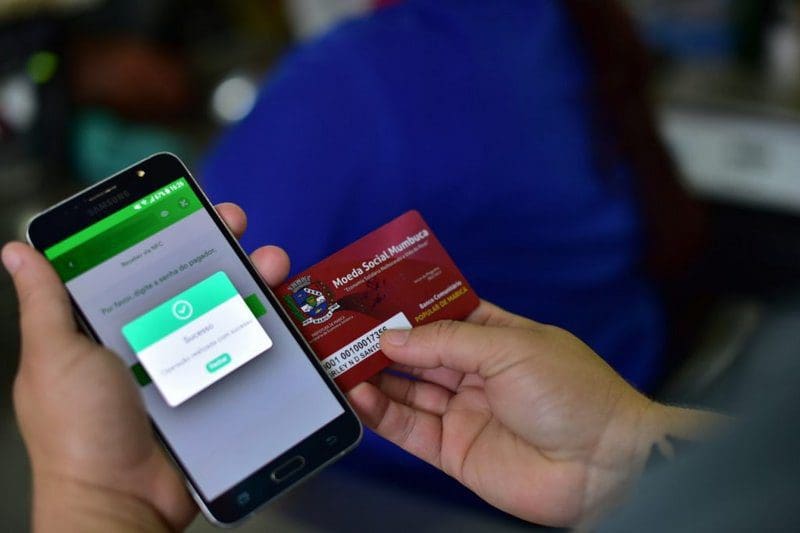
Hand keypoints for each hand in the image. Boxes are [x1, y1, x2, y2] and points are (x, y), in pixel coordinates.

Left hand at [4, 203, 289, 531]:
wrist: (123, 503)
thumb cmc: (78, 435)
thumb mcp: (56, 359)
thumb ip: (45, 303)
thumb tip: (17, 251)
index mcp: (108, 326)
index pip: (140, 262)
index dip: (165, 229)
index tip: (187, 205)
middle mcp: (153, 337)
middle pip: (193, 276)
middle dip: (220, 244)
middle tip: (238, 225)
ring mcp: (190, 362)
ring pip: (229, 307)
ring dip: (254, 278)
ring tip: (271, 265)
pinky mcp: (218, 386)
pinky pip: (247, 348)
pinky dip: (268, 325)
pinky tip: (283, 308)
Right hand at [348, 302, 719, 526]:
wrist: (605, 465)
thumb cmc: (575, 394)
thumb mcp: (509, 348)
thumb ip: (445, 342)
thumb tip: (392, 337)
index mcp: (497, 337)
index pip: (441, 315)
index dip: (407, 307)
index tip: (371, 297)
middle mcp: (477, 372)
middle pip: (418, 352)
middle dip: (381, 341)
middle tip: (341, 330)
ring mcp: (464, 411)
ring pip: (407, 389)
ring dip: (372, 375)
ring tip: (337, 361)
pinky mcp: (454, 450)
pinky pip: (409, 428)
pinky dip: (380, 411)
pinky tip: (358, 393)